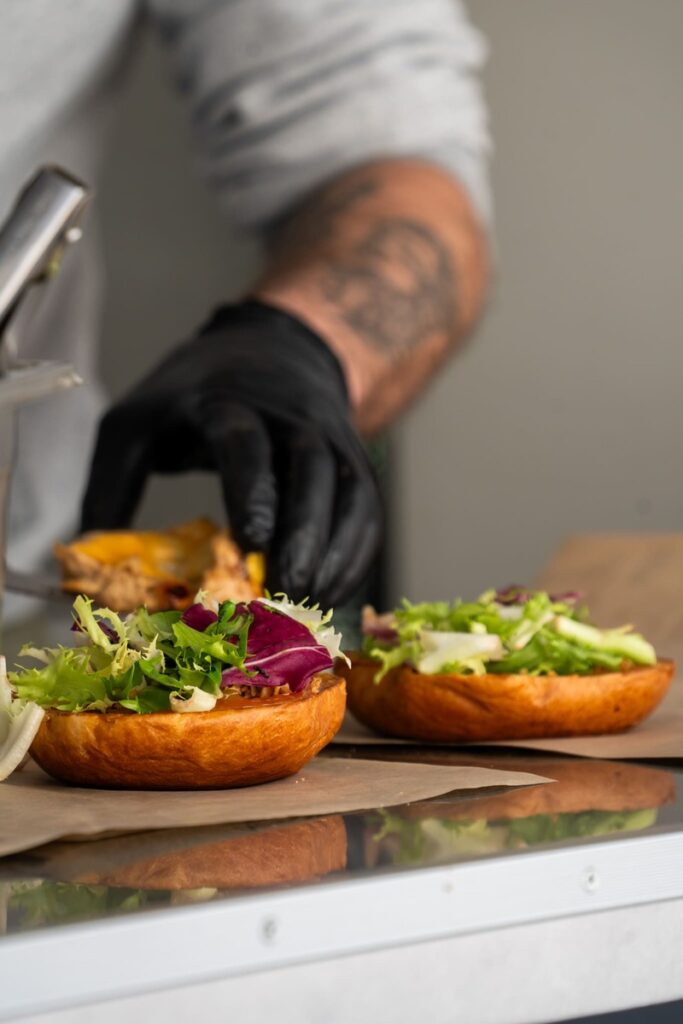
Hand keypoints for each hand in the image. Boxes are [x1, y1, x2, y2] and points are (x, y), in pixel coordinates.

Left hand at [81, 301, 381, 605]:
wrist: (273, 350)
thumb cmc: (194, 395)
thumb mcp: (138, 418)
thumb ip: (111, 480)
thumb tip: (90, 555)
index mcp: (229, 400)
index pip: (246, 442)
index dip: (252, 490)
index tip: (250, 541)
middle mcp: (291, 415)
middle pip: (312, 470)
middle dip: (304, 534)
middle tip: (287, 590)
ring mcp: (330, 436)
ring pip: (351, 491)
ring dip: (338, 550)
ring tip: (312, 600)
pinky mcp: (354, 460)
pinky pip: (367, 509)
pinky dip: (357, 553)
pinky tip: (334, 589)